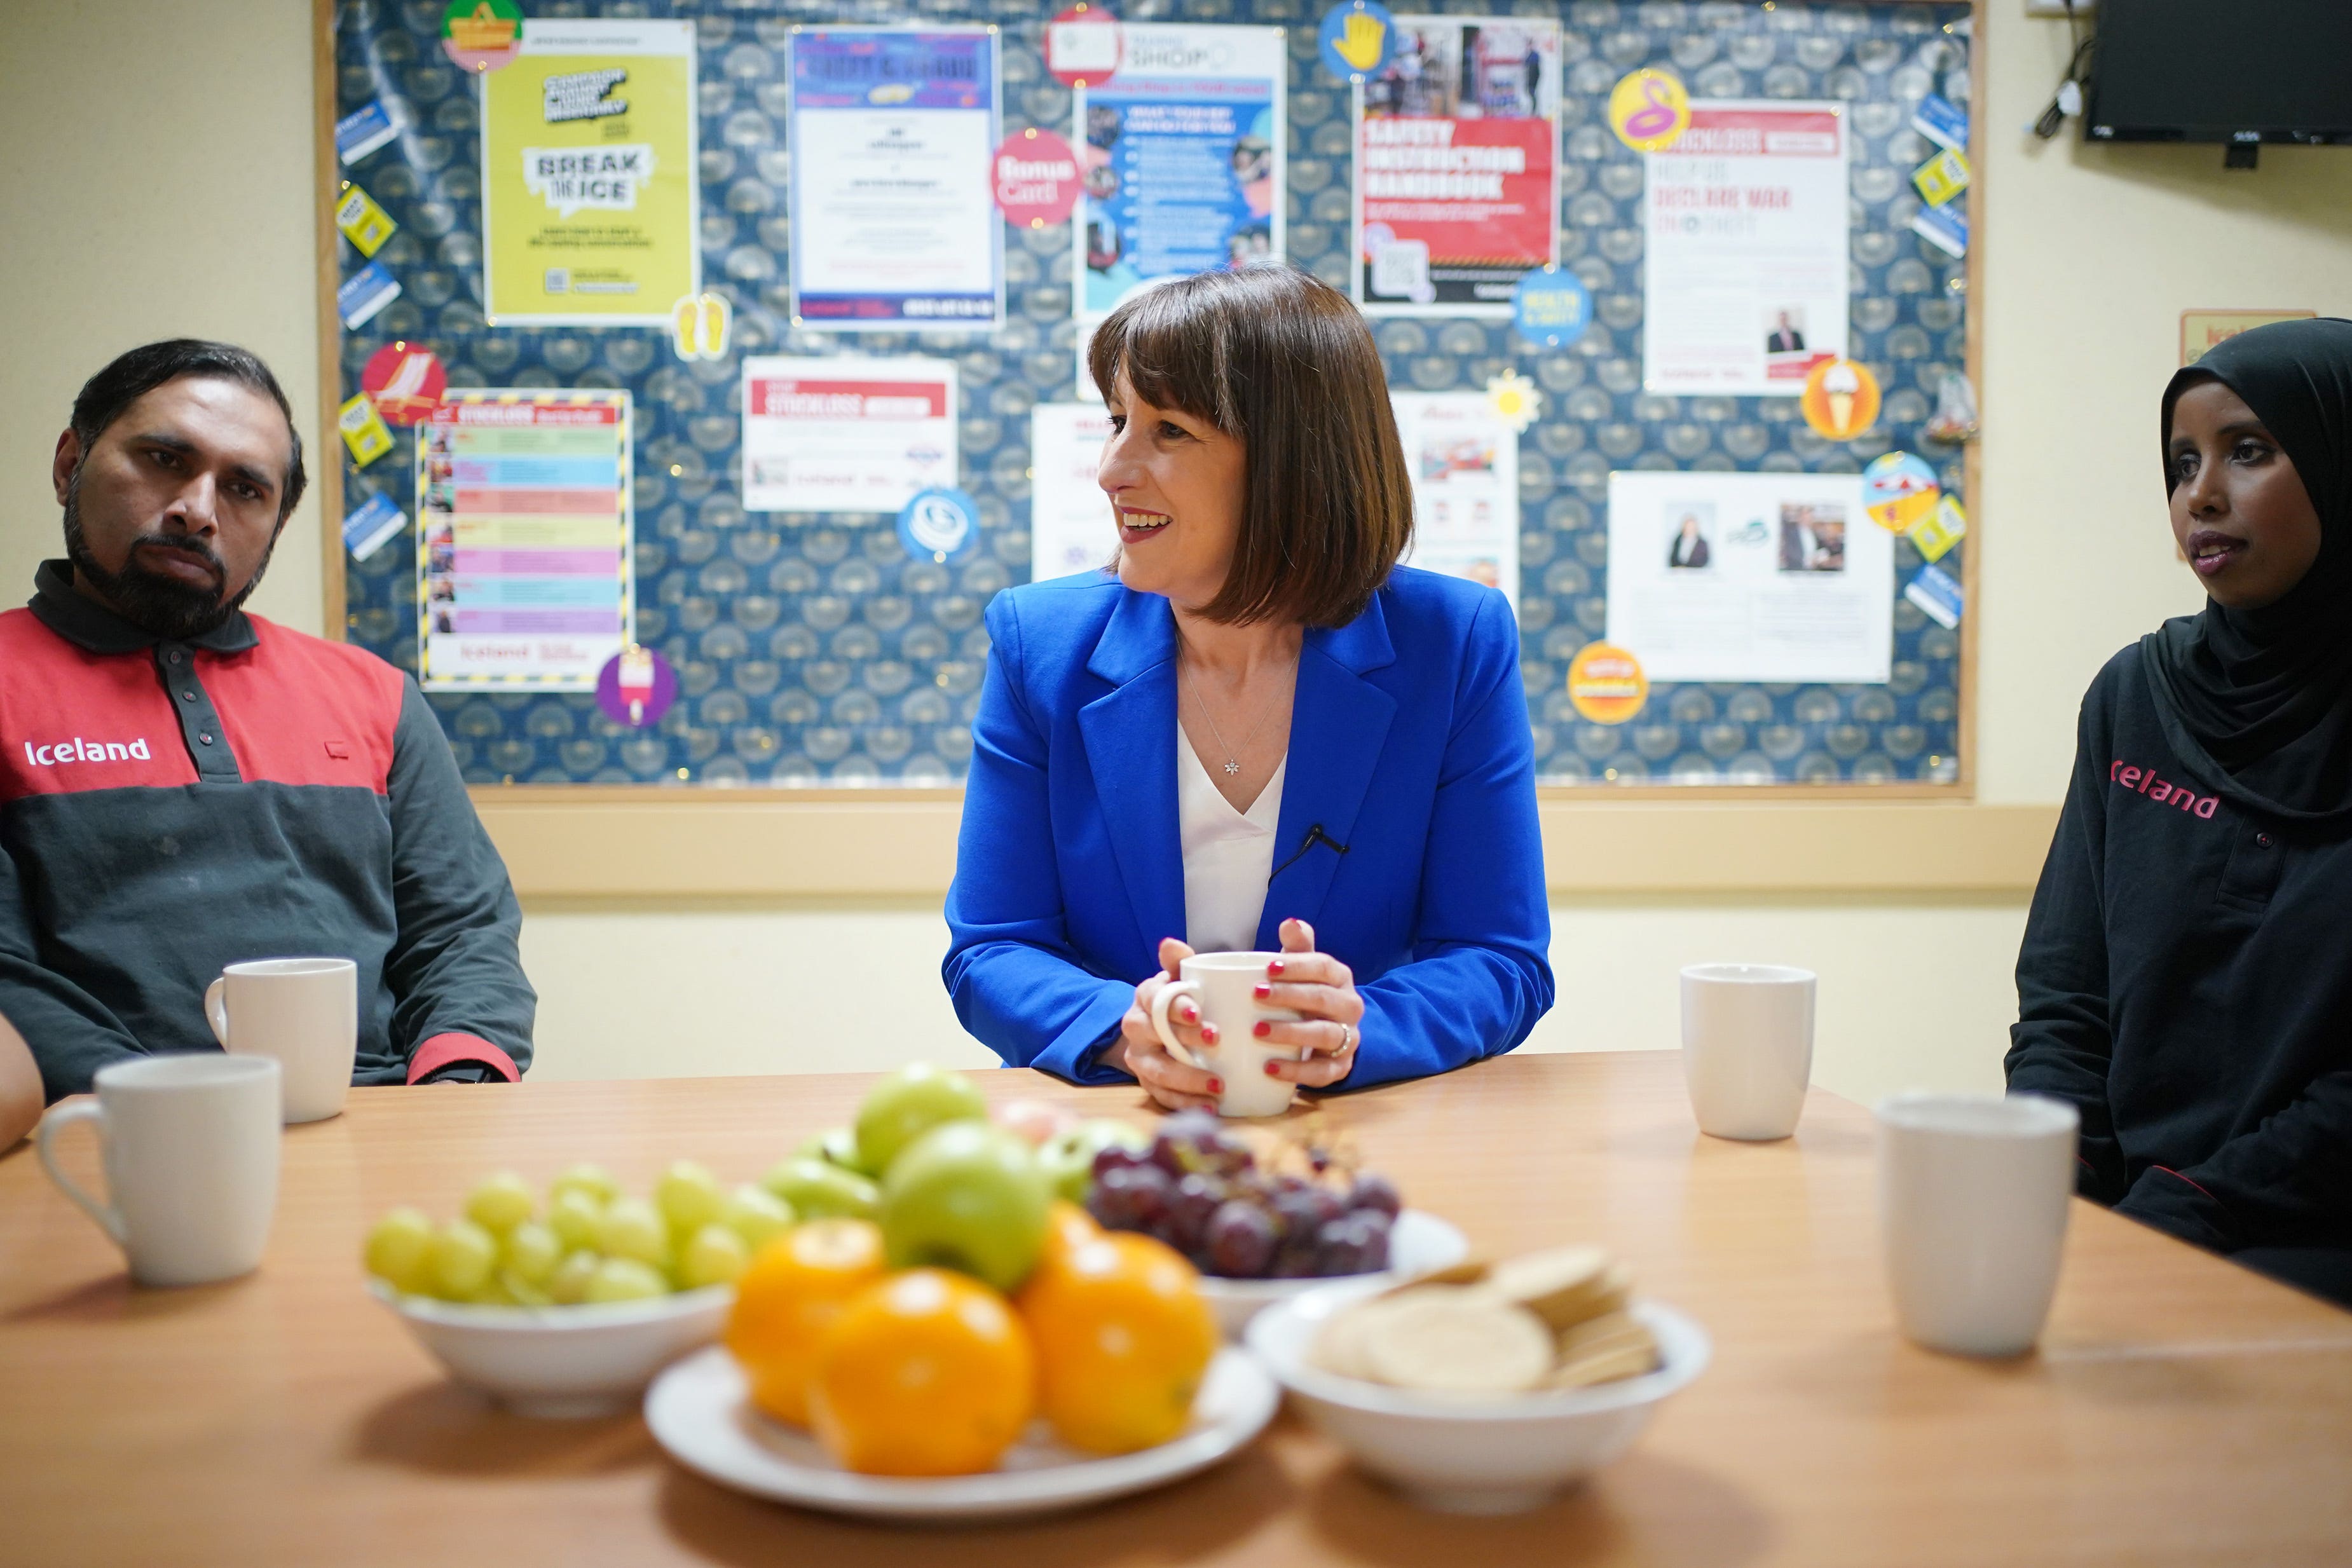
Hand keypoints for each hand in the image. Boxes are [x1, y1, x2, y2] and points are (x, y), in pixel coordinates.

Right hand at [1112, 937, 1223, 1112]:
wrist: (1163, 1029)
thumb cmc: (1182, 1000)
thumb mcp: (1181, 977)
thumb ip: (1180, 962)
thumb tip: (1171, 945)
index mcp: (1145, 997)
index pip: (1154, 998)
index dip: (1174, 1005)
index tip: (1198, 1011)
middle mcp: (1136, 1027)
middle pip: (1153, 1035)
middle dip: (1184, 1039)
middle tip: (1217, 1040)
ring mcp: (1140, 1058)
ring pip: (1156, 1071)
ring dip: (1187, 1079)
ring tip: (1219, 1085)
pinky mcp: (1148, 1084)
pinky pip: (1162, 1097)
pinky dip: (1185, 1103)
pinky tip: (1211, 1106)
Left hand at [1255, 918, 1364, 1088]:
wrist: (1326, 1038)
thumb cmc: (1305, 995)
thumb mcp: (1302, 969)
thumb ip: (1297, 947)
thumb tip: (1290, 922)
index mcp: (1340, 978)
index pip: (1323, 967)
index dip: (1297, 966)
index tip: (1268, 968)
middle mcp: (1350, 1006)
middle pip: (1324, 999)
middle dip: (1290, 996)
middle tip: (1256, 995)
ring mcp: (1348, 1038)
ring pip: (1326, 1034)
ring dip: (1291, 1033)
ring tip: (1258, 1031)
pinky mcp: (1340, 1068)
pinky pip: (1324, 1073)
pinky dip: (1297, 1071)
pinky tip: (1269, 1068)